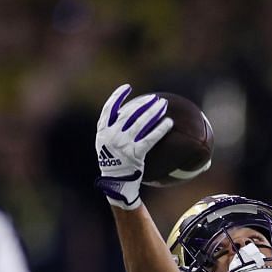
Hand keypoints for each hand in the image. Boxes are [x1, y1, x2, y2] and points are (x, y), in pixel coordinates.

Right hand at [95, 85, 173, 209]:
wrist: (116, 183)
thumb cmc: (114, 163)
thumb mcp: (106, 146)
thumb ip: (113, 130)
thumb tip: (128, 116)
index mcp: (102, 131)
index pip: (109, 109)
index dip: (117, 97)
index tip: (127, 87)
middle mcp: (112, 135)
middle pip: (129, 113)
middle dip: (143, 104)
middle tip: (154, 98)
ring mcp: (123, 144)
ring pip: (140, 123)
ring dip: (153, 112)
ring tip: (163, 105)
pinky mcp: (135, 154)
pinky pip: (150, 138)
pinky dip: (160, 129)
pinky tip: (169, 123)